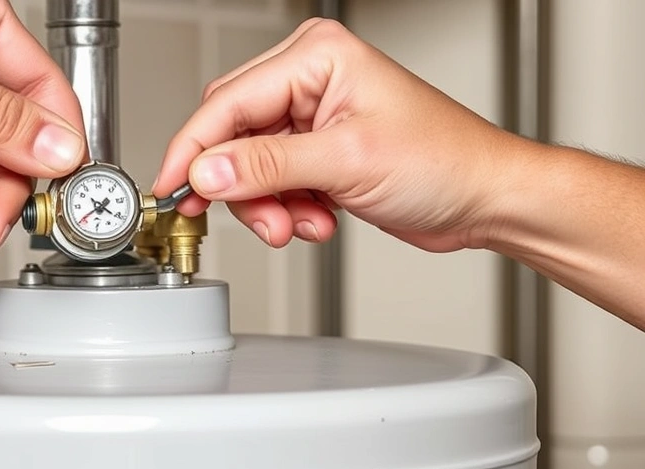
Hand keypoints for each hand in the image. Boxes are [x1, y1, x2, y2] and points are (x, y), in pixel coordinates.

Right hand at [153, 18, 517, 252]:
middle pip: (232, 136)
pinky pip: (270, 184)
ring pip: (247, 168)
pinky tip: (320, 219)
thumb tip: (208, 172)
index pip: (228, 103)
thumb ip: (268, 166)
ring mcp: (310, 119)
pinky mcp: (314, 152)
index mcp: (316, 57)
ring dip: (269, 206)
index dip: (195, 150)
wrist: (482, 198)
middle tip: (261, 220)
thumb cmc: (444, 161)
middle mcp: (308, 81)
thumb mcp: (347, 160)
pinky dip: (286, 211)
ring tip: (303, 224)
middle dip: (242, 187)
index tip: (173, 189)